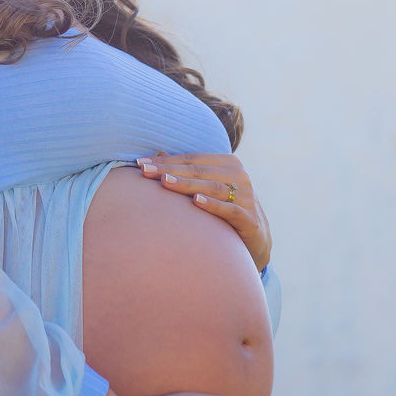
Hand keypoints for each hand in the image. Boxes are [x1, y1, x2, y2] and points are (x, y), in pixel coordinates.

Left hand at [138, 153, 271, 272]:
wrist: (256, 240)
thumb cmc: (225, 210)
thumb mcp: (208, 188)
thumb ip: (187, 171)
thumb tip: (159, 154)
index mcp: (227, 163)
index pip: (191, 159)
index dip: (165, 160)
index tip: (139, 163)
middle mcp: (239, 175)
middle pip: (198, 171)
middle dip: (169, 170)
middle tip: (145, 171)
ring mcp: (246, 196)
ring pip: (212, 187)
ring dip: (187, 184)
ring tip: (165, 182)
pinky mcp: (250, 218)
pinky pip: (229, 209)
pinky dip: (212, 205)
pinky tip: (195, 202)